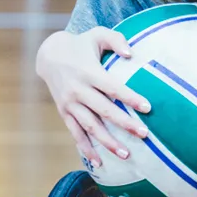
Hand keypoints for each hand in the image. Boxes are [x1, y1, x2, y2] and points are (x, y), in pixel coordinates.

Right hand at [35, 28, 150, 166]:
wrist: (49, 54)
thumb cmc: (80, 44)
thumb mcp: (97, 34)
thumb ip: (116, 40)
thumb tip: (132, 54)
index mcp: (88, 72)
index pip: (113, 87)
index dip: (130, 98)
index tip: (147, 107)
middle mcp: (78, 90)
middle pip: (104, 110)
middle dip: (125, 124)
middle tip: (144, 134)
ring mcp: (70, 103)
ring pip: (91, 126)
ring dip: (108, 142)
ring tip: (126, 155)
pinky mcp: (64, 112)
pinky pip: (76, 133)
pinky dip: (86, 148)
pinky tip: (99, 162)